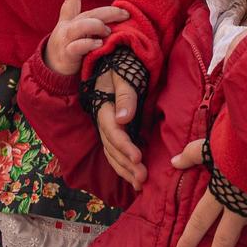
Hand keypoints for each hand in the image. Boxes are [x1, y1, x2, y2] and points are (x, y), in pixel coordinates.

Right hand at [46, 0, 127, 76]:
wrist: (52, 70)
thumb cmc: (70, 48)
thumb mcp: (77, 33)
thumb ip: (90, 23)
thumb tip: (113, 15)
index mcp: (68, 19)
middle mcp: (67, 26)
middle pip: (88, 13)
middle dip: (108, 12)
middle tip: (125, 13)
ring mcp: (65, 39)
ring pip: (82, 25)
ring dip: (99, 26)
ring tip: (109, 31)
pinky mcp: (67, 54)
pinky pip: (79, 46)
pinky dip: (90, 43)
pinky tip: (100, 44)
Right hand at [95, 68, 145, 189]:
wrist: (118, 62)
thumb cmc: (124, 66)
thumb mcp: (124, 76)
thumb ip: (125, 96)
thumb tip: (124, 118)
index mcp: (104, 108)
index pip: (113, 132)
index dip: (125, 146)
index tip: (138, 158)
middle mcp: (104, 121)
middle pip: (112, 148)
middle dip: (127, 165)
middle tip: (143, 178)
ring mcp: (109, 127)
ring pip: (113, 154)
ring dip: (125, 170)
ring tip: (140, 184)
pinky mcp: (116, 131)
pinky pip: (116, 152)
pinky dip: (124, 166)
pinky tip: (134, 178)